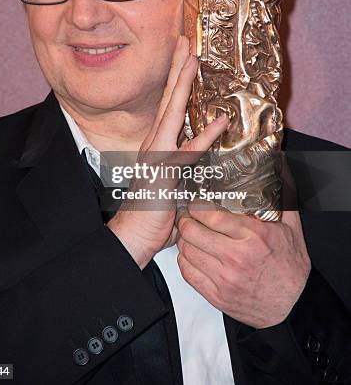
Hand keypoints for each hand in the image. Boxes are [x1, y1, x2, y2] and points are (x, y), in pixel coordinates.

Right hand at [107, 35, 228, 268]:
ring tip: (192, 60)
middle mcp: (154, 142)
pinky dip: (205, 136)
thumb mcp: (170, 180)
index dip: (176, 79)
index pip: (168, 105)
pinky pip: (188, 151)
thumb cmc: (151, 209)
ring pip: (172, 111)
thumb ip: (181, 164)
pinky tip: (220, 122)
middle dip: (176, 68)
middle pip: (168, 98)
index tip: (183, 56)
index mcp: (155, 142)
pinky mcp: (166, 170)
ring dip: (182, 85)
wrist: (133, 234)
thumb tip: (195, 154)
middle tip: (184, 42)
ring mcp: (158, 153)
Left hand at [176, 204, 310, 327]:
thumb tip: (278, 171)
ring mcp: (225, 278)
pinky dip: (185, 261)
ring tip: (189, 235)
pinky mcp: (217, 296)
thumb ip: (281, 199)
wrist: (295, 307)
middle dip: (186, 220)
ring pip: (187, 251)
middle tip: (188, 217)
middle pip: (192, 232)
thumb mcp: (291, 229)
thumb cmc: (291, 268)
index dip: (197, 206)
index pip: (211, 215)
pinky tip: (192, 254)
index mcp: (254, 236)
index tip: (196, 203)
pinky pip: (188, 273)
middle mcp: (237, 257)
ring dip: (184, 240)